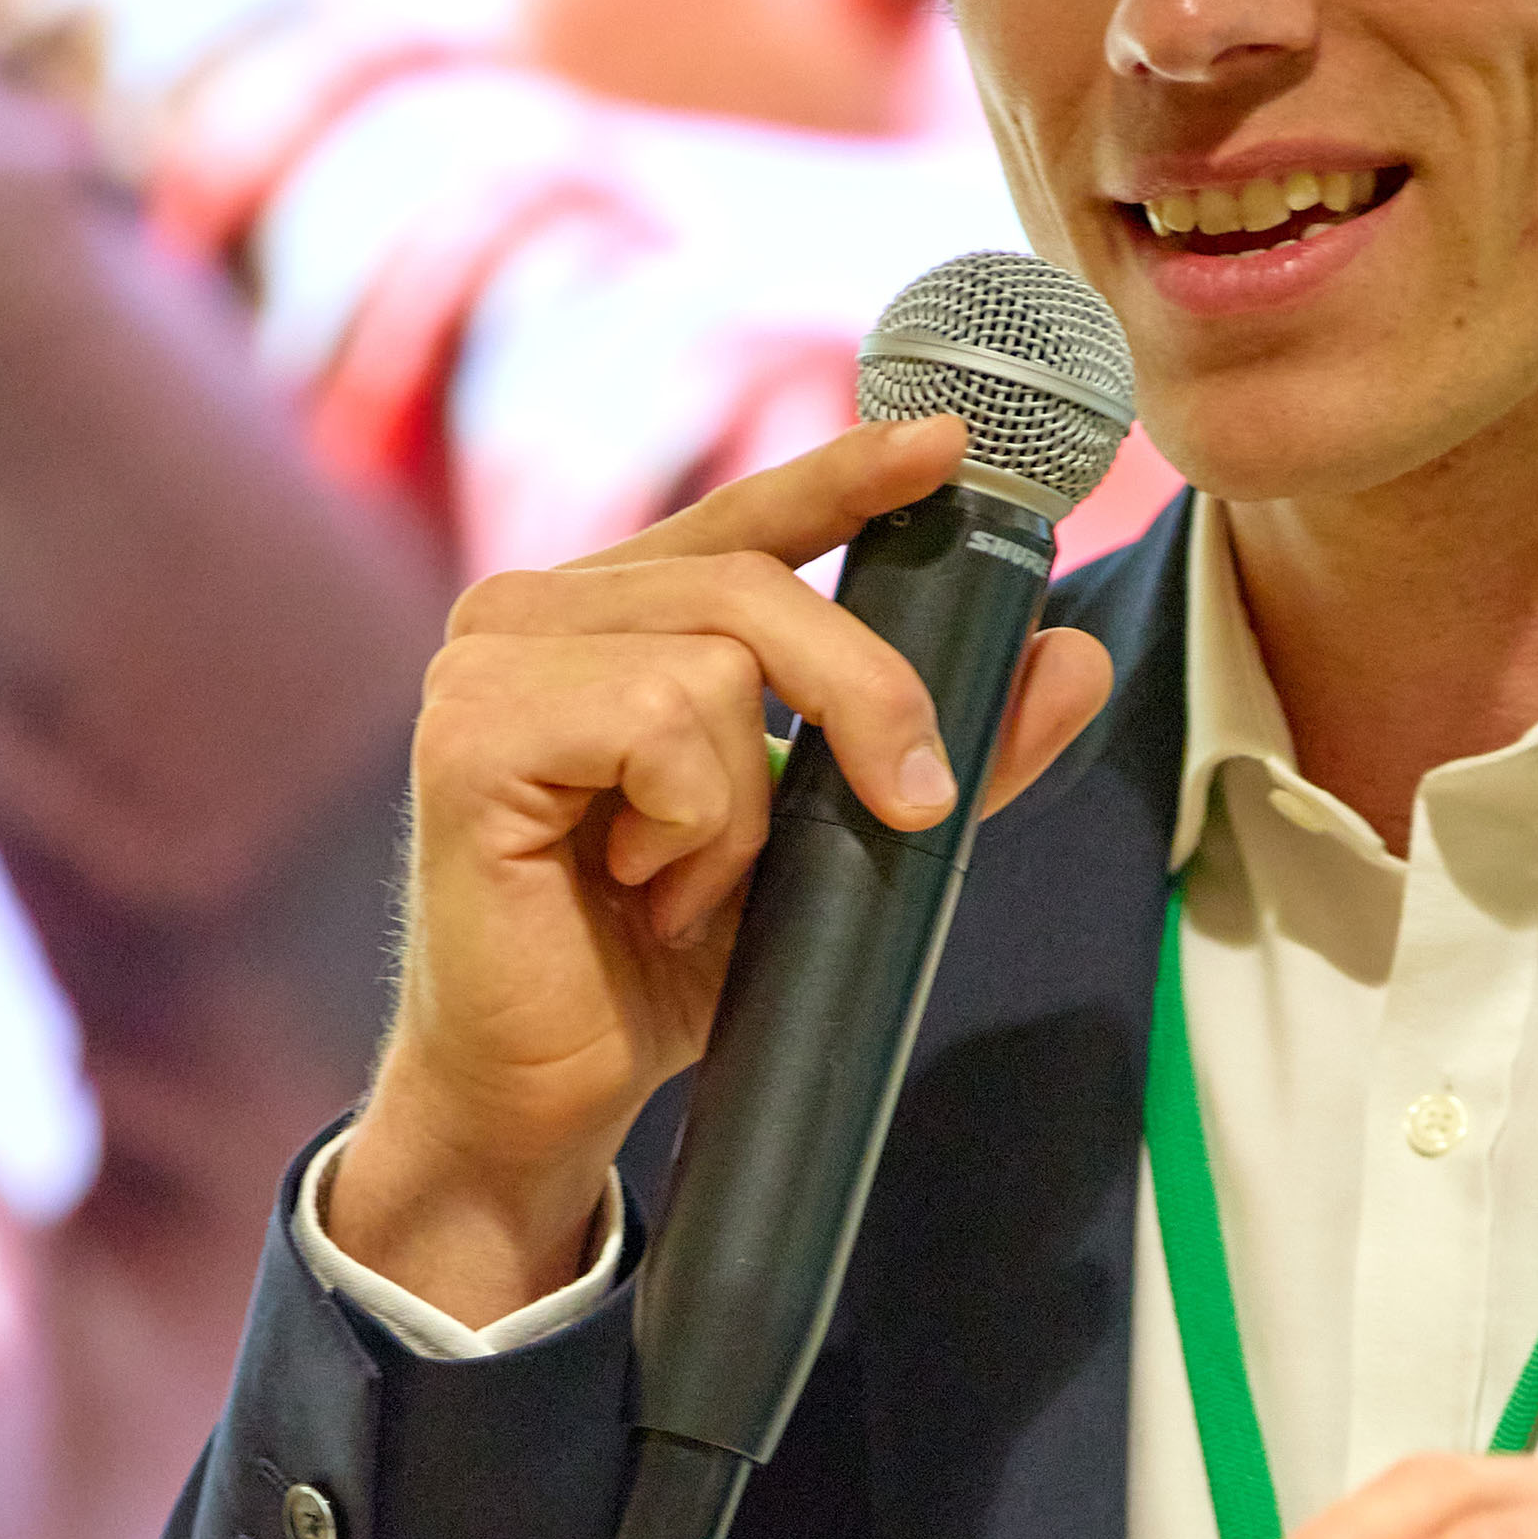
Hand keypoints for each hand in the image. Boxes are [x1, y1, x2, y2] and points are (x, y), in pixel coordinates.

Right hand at [326, 411, 1110, 1322]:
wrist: (549, 1091)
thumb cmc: (661, 964)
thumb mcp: (831, 849)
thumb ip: (938, 752)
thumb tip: (1069, 659)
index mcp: (614, 615)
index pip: (745, 517)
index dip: (844, 475)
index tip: (945, 447)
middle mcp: (538, 608)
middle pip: (758, 581)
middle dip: (867, 694)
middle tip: (909, 803)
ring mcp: (490, 658)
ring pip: (718, 658)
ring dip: (745, 806)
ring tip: (681, 884)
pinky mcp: (468, 730)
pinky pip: (660, 720)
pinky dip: (690, 822)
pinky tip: (632, 883)